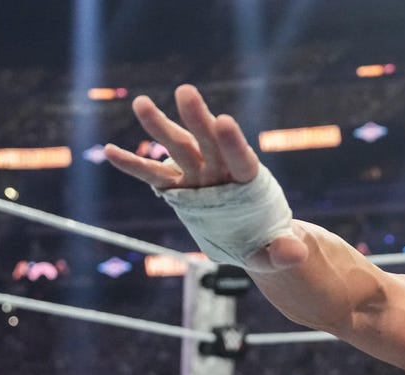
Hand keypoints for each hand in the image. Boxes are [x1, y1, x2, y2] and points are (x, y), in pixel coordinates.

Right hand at [104, 84, 305, 268]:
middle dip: (196, 119)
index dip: (233, 143)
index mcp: (249, 183)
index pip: (241, 160)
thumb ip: (284, 251)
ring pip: (178, 149)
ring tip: (141, 102)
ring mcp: (198, 177)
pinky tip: (109, 151)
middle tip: (185, 91)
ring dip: (160, 127)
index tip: (224, 120)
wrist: (252, 239)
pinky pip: (153, 175)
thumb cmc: (269, 242)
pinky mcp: (179, 187)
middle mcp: (221, 172)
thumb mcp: (279, 252)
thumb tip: (295, 253)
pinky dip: (134, 164)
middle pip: (208, 144)